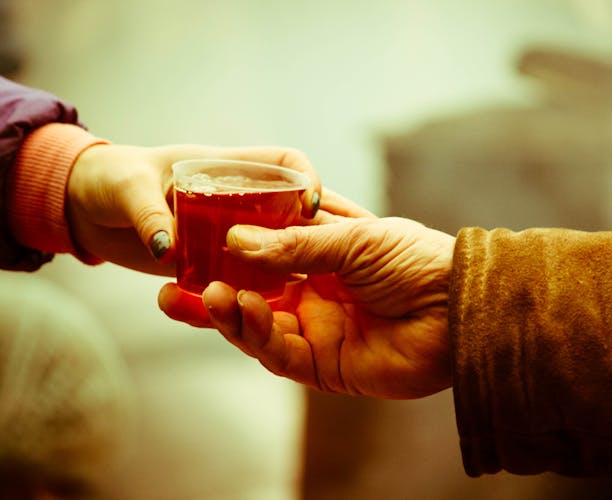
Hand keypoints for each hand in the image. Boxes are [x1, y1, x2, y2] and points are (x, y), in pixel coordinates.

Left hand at [67, 144, 320, 274]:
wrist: (87, 209)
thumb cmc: (109, 179)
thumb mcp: (128, 189)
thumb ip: (149, 215)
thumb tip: (167, 250)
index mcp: (228, 167)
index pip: (283, 163)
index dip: (305, 179)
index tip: (309, 208)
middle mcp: (238, 200)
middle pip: (290, 214)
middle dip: (309, 237)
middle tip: (319, 266)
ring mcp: (227, 234)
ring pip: (270, 253)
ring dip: (280, 275)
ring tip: (288, 295)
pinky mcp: (212, 262)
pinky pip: (236, 280)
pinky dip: (243, 297)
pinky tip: (244, 313)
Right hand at [159, 212, 454, 398]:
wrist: (461, 308)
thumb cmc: (415, 260)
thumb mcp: (353, 238)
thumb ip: (293, 245)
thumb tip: (233, 240)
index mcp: (321, 258)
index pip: (261, 256)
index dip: (226, 253)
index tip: (190, 243)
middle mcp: (314, 295)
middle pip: (249, 297)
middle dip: (210, 293)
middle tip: (171, 286)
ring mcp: (317, 331)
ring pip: (256, 328)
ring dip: (227, 313)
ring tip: (206, 295)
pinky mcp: (325, 366)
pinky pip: (279, 353)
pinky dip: (256, 334)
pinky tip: (242, 310)